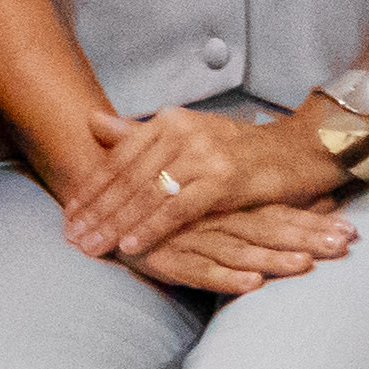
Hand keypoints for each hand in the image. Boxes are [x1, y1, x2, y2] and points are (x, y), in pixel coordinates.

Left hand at [60, 102, 344, 263]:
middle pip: (126, 178)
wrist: (301, 150)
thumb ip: (140, 134)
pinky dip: (151, 229)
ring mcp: (202, 155)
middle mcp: (180, 132)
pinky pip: (177, 209)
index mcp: (167, 121)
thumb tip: (91, 122)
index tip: (67, 215)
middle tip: (71, 238)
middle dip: (95, 211)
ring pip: (146, 195)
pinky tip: (130, 245)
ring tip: (91, 247)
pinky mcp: (223, 180)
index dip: (90, 188)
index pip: (117, 158)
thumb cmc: (241, 149)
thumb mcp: (189, 135)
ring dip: (114, 225)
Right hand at [129, 197, 362, 297]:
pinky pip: (202, 271)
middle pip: (269, 229)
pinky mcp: (169, 259)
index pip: (280, 211)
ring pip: (241, 250)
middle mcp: (216, 220)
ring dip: (275, 258)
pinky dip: (226, 278)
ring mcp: (193, 240)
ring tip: (308, 264)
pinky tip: (253, 284)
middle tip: (346, 245)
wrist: (102, 202)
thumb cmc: (162, 206)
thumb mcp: (207, 202)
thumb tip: (303, 201)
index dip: (316, 220)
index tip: (353, 229)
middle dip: (310, 238)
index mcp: (228, 205)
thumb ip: (249, 204)